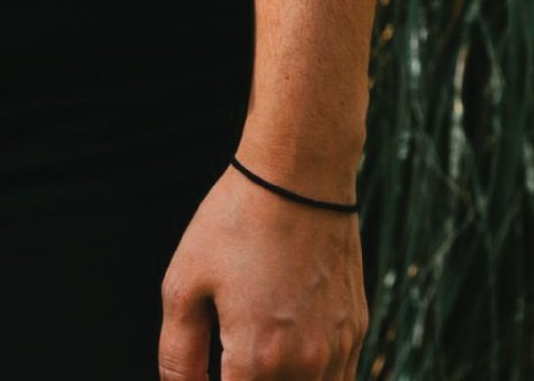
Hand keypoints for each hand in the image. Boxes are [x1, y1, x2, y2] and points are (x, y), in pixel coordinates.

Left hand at [159, 165, 365, 380]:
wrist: (300, 173)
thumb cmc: (237, 221)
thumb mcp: (184, 284)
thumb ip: (178, 355)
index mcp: (257, 361)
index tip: (209, 370)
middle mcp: (305, 366)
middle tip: (228, 359)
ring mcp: (337, 350)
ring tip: (258, 355)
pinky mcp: (355, 330)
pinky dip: (313, 380)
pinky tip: (288, 356)